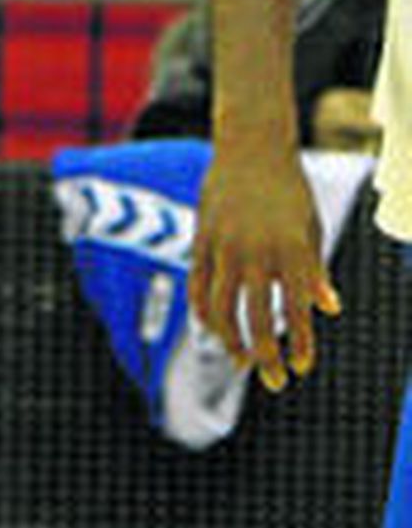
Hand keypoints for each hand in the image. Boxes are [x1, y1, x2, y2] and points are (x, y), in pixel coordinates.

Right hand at [189, 143, 341, 391]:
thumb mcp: (311, 228)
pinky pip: (198, 285)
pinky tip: (213, 328)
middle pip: (257, 318)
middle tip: (275, 382)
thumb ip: (315, 270)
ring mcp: (224, 245)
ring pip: (221, 307)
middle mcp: (256, 251)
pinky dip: (204, 311)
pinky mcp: (202, 238)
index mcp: (291, 250)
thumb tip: (328, 309)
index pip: (296, 311)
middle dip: (266, 356)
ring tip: (243, 361)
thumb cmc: (289, 188)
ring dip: (231, 341)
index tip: (302, 367)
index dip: (300, 343)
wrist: (251, 145)